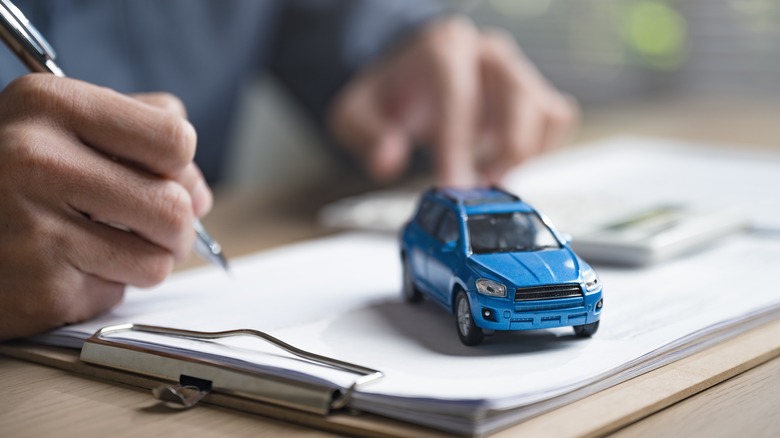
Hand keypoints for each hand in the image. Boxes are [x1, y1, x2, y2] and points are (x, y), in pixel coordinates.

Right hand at [0, 74, 211, 340]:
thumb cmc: (9, 173)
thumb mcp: (59, 122)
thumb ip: (139, 131)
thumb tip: (200, 191)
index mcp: (49, 105)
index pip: (175, 139)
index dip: (180, 164)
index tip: (162, 174)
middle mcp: (35, 161)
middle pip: (176, 207)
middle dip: (176, 226)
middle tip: (149, 226)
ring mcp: (31, 228)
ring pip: (158, 260)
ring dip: (145, 260)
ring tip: (104, 245)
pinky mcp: (36, 288)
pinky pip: (116, 293)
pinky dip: (104, 285)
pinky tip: (65, 267)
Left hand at [329, 17, 577, 185]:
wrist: (410, 77)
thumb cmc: (390, 95)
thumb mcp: (357, 113)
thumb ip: (368, 136)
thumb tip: (387, 159)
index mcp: (443, 48)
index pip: (458, 94)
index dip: (458, 145)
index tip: (455, 185)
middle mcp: (487, 53)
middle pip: (517, 96)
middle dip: (502, 151)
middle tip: (479, 187)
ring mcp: (515, 70)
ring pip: (544, 110)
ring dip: (522, 154)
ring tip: (489, 176)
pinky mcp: (533, 92)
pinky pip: (556, 119)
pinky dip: (539, 150)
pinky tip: (505, 162)